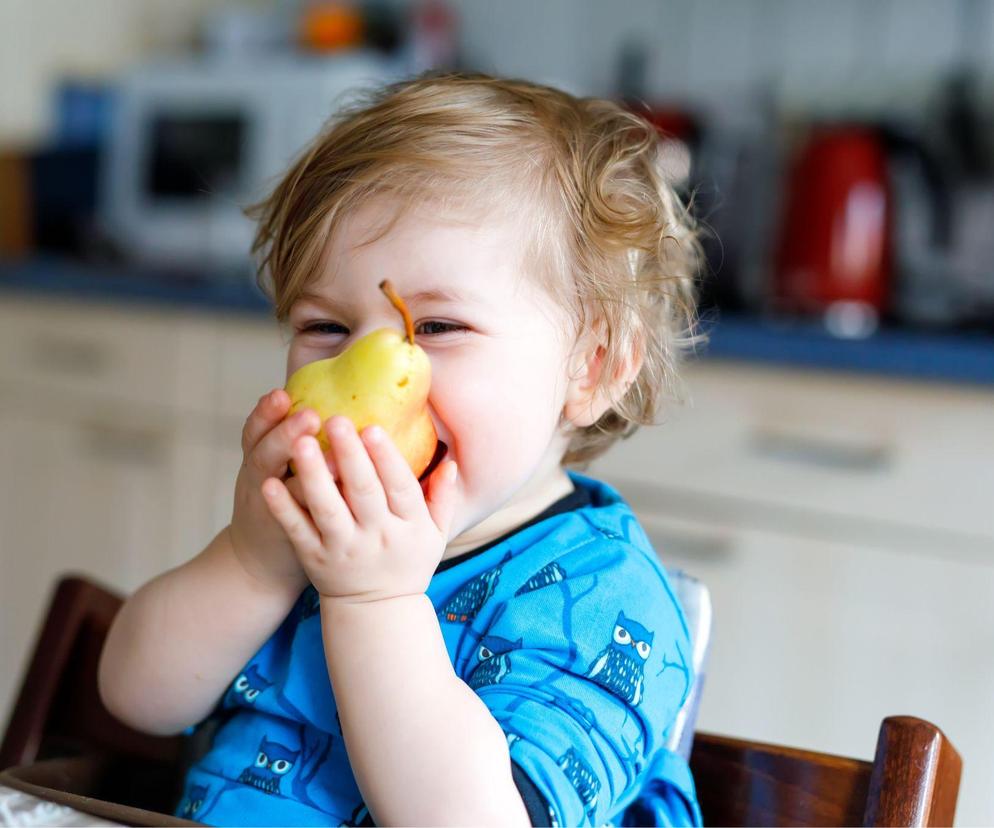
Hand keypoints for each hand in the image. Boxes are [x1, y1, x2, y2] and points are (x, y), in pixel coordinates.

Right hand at [229, 388, 322, 593]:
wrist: (259, 562)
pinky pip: (301, 520)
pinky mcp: (292, 535)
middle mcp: (259, 480)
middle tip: (309, 416)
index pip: (255, 430)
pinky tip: (340, 495)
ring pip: (281, 488)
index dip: (265, 412)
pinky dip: (316, 508)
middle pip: (263, 453)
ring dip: (305, 472)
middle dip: (284, 433)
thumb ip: (292, 435)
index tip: (282, 393)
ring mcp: (271, 510)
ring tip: (331, 456)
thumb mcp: (273, 466)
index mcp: (257, 457)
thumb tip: (330, 395)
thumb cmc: (277, 501)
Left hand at [259, 415, 457, 603]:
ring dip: (314, 476)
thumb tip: (451, 462)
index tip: (372, 427)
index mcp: (410, 526)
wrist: (377, 613)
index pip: (401, 487)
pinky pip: (298, 531)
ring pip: (328, 509)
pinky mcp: (315, 559)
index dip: (387, 458)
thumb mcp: (435, 535)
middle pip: (364, 492)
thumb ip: (442, 498)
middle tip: (335, 420)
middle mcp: (378, 537)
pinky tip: (270, 484)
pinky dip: (284, 509)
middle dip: (350, 456)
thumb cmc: (407, 563)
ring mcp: (344, 549)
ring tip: (299, 443)